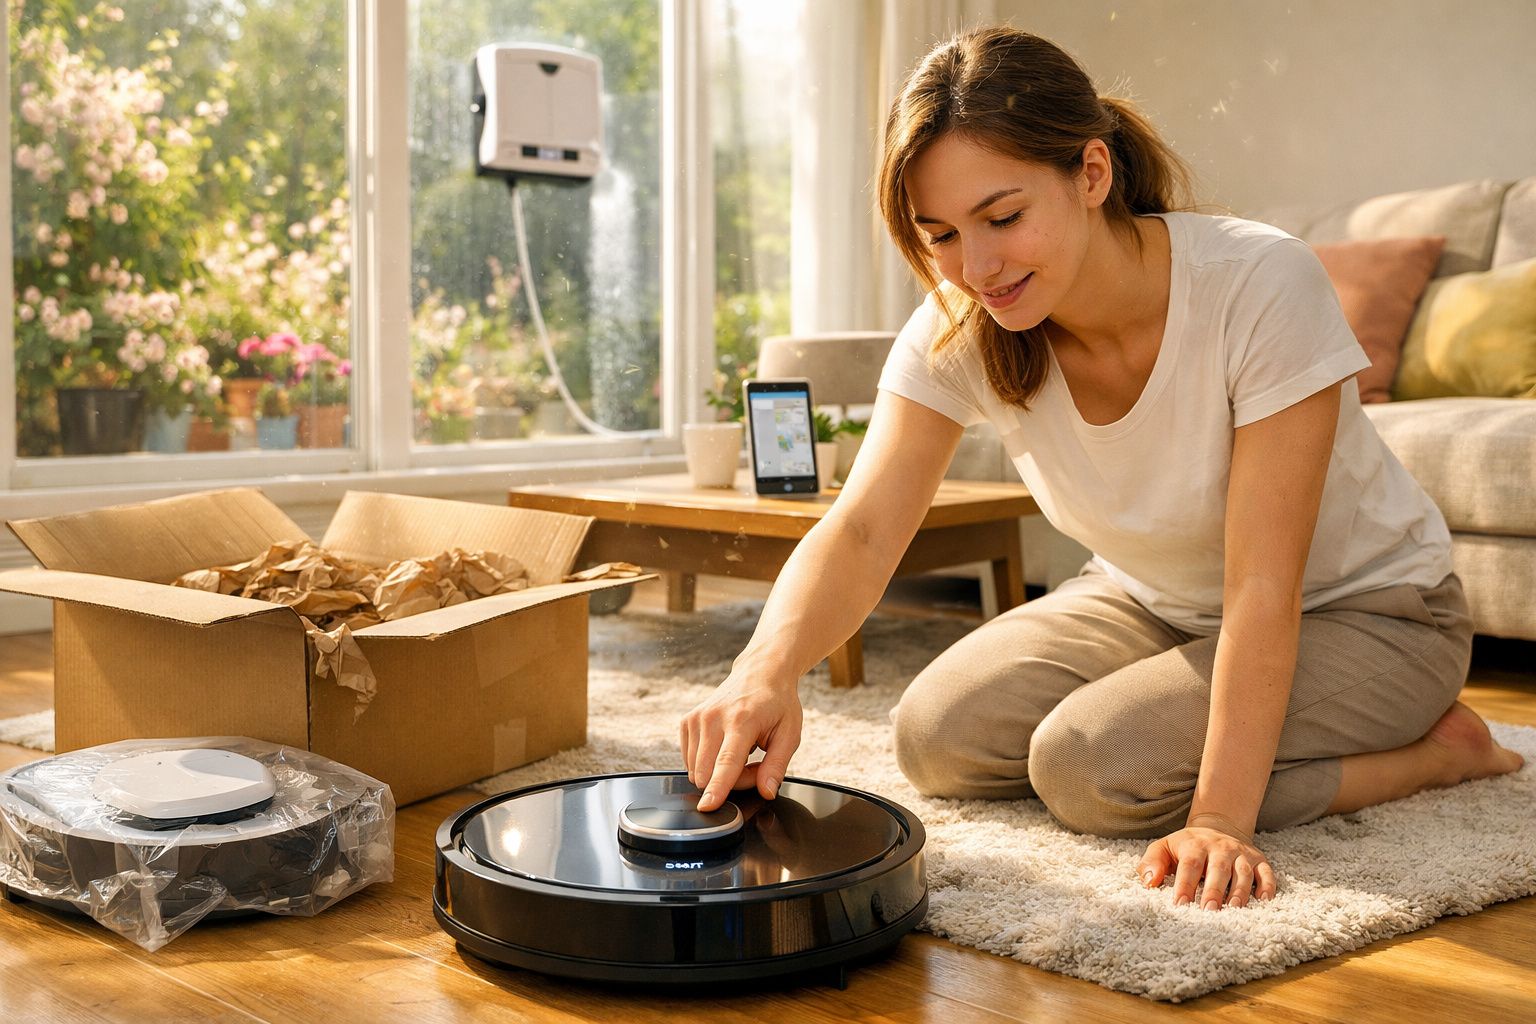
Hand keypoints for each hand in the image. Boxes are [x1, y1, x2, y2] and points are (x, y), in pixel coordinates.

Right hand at [679, 668, 802, 811]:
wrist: (759, 673)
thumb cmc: (777, 703)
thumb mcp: (789, 734)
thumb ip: (777, 766)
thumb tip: (767, 792)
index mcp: (742, 720)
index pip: (727, 762)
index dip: (718, 788)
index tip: (707, 807)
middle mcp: (713, 717)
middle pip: (708, 773)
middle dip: (731, 782)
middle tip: (755, 765)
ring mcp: (697, 718)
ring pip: (697, 771)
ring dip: (718, 774)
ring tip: (742, 754)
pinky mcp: (687, 722)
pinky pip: (690, 761)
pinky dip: (707, 764)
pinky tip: (725, 748)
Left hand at [1136, 814, 1277, 908]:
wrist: (1217, 827)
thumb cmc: (1186, 847)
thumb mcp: (1164, 848)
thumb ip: (1151, 862)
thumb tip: (1149, 882)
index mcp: (1195, 844)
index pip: (1189, 865)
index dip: (1184, 885)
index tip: (1179, 905)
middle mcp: (1220, 847)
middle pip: (1218, 869)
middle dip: (1214, 891)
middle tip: (1209, 911)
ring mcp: (1241, 853)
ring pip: (1243, 872)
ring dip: (1240, 892)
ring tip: (1234, 910)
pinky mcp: (1259, 859)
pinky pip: (1267, 872)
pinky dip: (1267, 886)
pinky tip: (1263, 901)